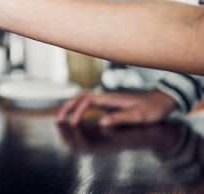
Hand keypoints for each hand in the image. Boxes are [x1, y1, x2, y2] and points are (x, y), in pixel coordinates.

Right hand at [56, 90, 177, 127]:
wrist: (160, 102)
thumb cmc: (151, 110)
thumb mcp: (138, 116)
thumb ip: (120, 118)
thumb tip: (101, 122)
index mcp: (110, 98)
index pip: (87, 101)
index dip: (77, 111)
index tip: (73, 123)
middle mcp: (105, 96)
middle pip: (79, 97)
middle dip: (67, 107)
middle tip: (58, 120)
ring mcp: (106, 99)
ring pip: (82, 98)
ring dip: (70, 106)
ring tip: (62, 117)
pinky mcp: (107, 103)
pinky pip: (87, 103)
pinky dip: (77, 107)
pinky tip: (75, 116)